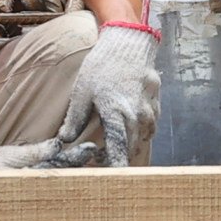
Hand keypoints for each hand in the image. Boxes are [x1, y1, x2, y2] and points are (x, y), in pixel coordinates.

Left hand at [58, 17, 160, 168]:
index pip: (118, 153)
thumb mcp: (82, 92)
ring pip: (142, 139)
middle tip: (101, 157)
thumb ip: (74, 120)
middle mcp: (138, 117)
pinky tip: (127, 128)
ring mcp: (150, 111)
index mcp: (118, 116)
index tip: (106, 178)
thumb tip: (64, 140)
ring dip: (129, 145)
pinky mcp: (156, 104)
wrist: (129, 43)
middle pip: (130, 150)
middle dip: (117, 157)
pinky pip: (149, 126)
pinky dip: (139, 132)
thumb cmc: (102, 66)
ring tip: (113, 142)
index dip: (113, 168)